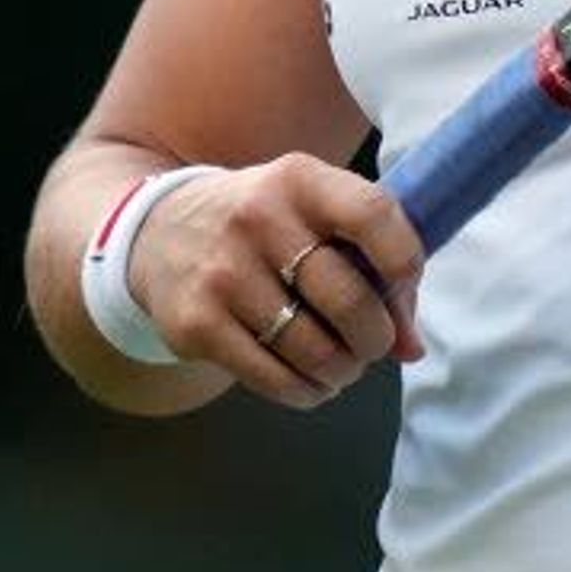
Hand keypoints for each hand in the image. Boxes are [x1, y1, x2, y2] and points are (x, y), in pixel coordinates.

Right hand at [131, 155, 424, 407]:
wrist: (158, 230)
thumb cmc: (265, 225)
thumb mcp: (313, 214)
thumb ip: (373, 264)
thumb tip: (412, 349)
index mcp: (299, 180)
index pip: (374, 215)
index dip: (404, 261)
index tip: (401, 289)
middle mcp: (259, 219)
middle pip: (348, 299)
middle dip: (375, 337)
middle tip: (373, 344)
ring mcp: (223, 273)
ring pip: (314, 350)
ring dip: (342, 370)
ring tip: (341, 364)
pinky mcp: (196, 324)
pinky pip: (274, 379)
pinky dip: (306, 391)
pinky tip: (310, 381)